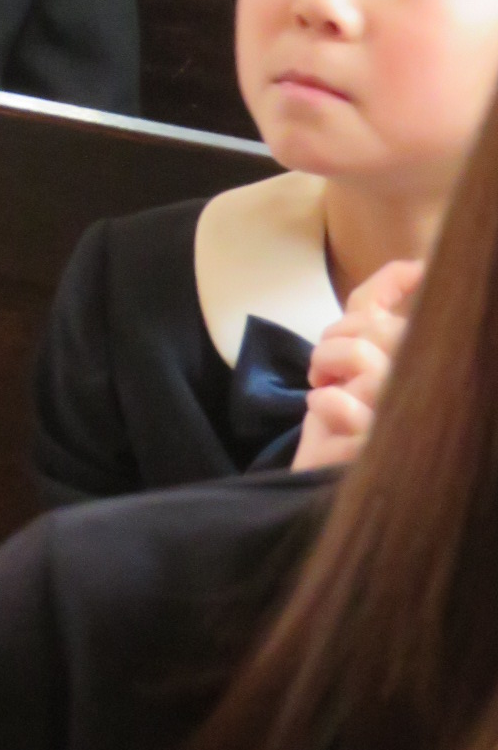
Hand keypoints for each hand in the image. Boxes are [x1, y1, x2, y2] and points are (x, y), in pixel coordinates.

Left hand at [292, 258, 422, 471]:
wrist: (323, 484)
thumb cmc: (341, 418)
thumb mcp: (355, 357)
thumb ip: (380, 308)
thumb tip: (419, 265)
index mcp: (425, 364)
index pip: (404, 310)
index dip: (386, 288)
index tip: (375, 307)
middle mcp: (427, 389)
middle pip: (378, 328)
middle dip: (337, 336)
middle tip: (325, 367)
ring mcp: (408, 419)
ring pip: (361, 356)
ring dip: (326, 364)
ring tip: (323, 388)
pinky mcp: (381, 449)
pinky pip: (340, 404)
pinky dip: (322, 406)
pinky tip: (328, 422)